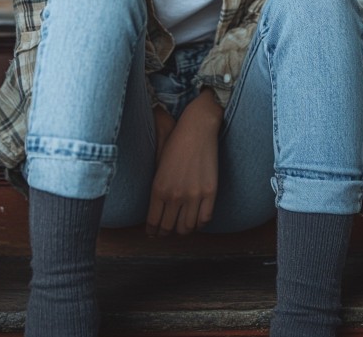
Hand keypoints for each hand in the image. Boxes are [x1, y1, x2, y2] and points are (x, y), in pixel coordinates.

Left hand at [146, 89, 222, 236]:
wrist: (197, 129)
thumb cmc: (175, 144)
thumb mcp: (159, 167)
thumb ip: (157, 190)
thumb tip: (155, 211)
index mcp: (158, 188)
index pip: (153, 222)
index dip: (152, 231)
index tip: (153, 233)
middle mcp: (175, 195)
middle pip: (168, 228)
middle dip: (165, 233)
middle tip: (165, 233)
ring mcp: (194, 195)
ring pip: (187, 228)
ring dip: (182, 231)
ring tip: (181, 228)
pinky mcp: (210, 192)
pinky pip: (204, 219)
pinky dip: (199, 225)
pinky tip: (196, 221)